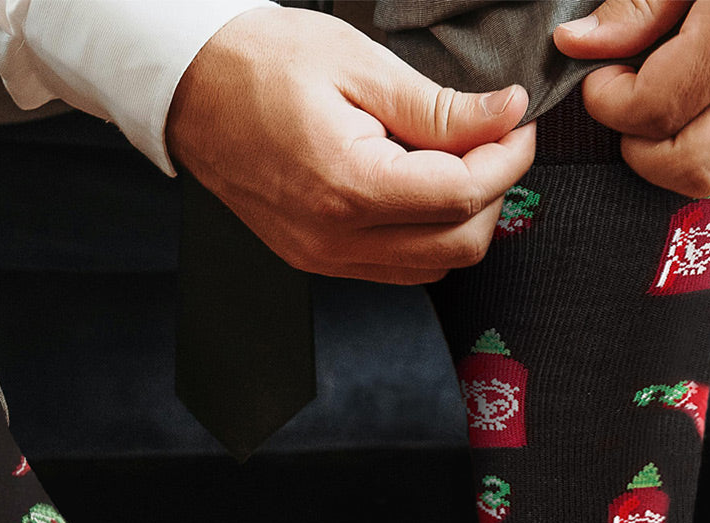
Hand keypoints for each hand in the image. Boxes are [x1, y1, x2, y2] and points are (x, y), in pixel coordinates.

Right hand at [166, 6, 535, 283]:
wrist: (193, 91)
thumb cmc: (262, 66)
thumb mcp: (360, 67)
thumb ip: (439, 107)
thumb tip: (504, 116)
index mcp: (347, 186)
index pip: (461, 196)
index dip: (507, 159)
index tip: (517, 122)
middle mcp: (336, 238)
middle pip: (458, 245)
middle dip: (494, 193)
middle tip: (494, 139)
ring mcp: (325, 257)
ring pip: (432, 266)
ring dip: (462, 220)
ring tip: (455, 161)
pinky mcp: (318, 260)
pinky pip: (397, 268)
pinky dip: (427, 235)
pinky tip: (420, 188)